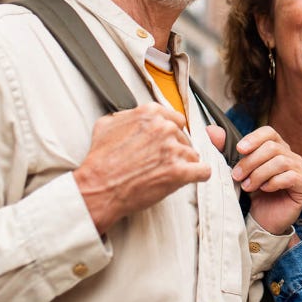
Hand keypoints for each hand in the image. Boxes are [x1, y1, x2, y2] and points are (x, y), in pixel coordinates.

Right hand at [74, 103, 211, 233]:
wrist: (98, 187)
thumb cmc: (100, 160)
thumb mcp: (106, 124)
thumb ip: (127, 115)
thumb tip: (134, 115)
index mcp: (150, 113)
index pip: (176, 119)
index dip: (171, 133)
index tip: (166, 142)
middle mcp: (164, 128)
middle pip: (184, 137)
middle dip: (175, 149)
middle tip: (160, 162)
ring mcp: (173, 150)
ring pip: (193, 154)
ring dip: (184, 164)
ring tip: (166, 173)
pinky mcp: (179, 172)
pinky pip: (204, 171)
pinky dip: (199, 175)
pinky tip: (191, 178)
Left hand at [208, 125, 301, 234]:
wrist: (262, 221)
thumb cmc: (254, 195)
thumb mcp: (238, 170)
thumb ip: (225, 150)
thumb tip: (211, 130)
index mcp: (279, 149)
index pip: (270, 133)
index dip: (254, 138)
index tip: (239, 149)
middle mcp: (293, 157)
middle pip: (273, 147)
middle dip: (251, 161)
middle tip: (237, 176)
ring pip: (281, 161)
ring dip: (259, 174)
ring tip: (247, 186)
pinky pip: (291, 176)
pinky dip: (273, 182)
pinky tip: (264, 190)